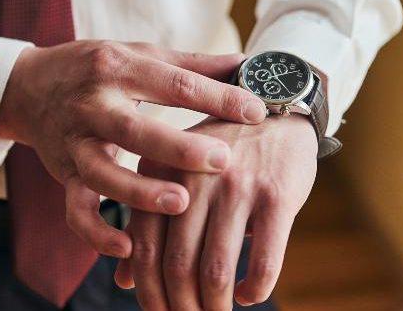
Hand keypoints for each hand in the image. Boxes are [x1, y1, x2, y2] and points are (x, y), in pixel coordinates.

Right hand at [0, 40, 266, 257]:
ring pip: (103, 173)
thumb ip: (193, 64)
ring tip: (182, 203)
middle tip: (224, 161)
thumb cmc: (99, 69)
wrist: (31, 86)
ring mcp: (76, 143)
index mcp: (121, 69)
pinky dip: (96, 232)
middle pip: (135, 129)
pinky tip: (128, 246)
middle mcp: (94, 105)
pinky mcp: (64, 174)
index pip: (175, 83)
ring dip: (140, 193)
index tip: (256, 112)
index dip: (217, 97)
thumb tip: (246, 63)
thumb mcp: (142, 55)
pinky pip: (75, 209)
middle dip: (179, 147)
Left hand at [115, 115, 317, 309]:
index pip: (145, 248)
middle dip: (182, 307)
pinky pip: (264, 258)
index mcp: (161, 173)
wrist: (278, 111)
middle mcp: (195, 180)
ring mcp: (238, 187)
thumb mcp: (179, 176)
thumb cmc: (223, 152)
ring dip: (215, 305)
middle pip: (178, 264)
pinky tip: (251, 294)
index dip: (150, 293)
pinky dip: (256, 287)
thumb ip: (150, 223)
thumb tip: (125, 281)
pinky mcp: (278, 196)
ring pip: (217, 268)